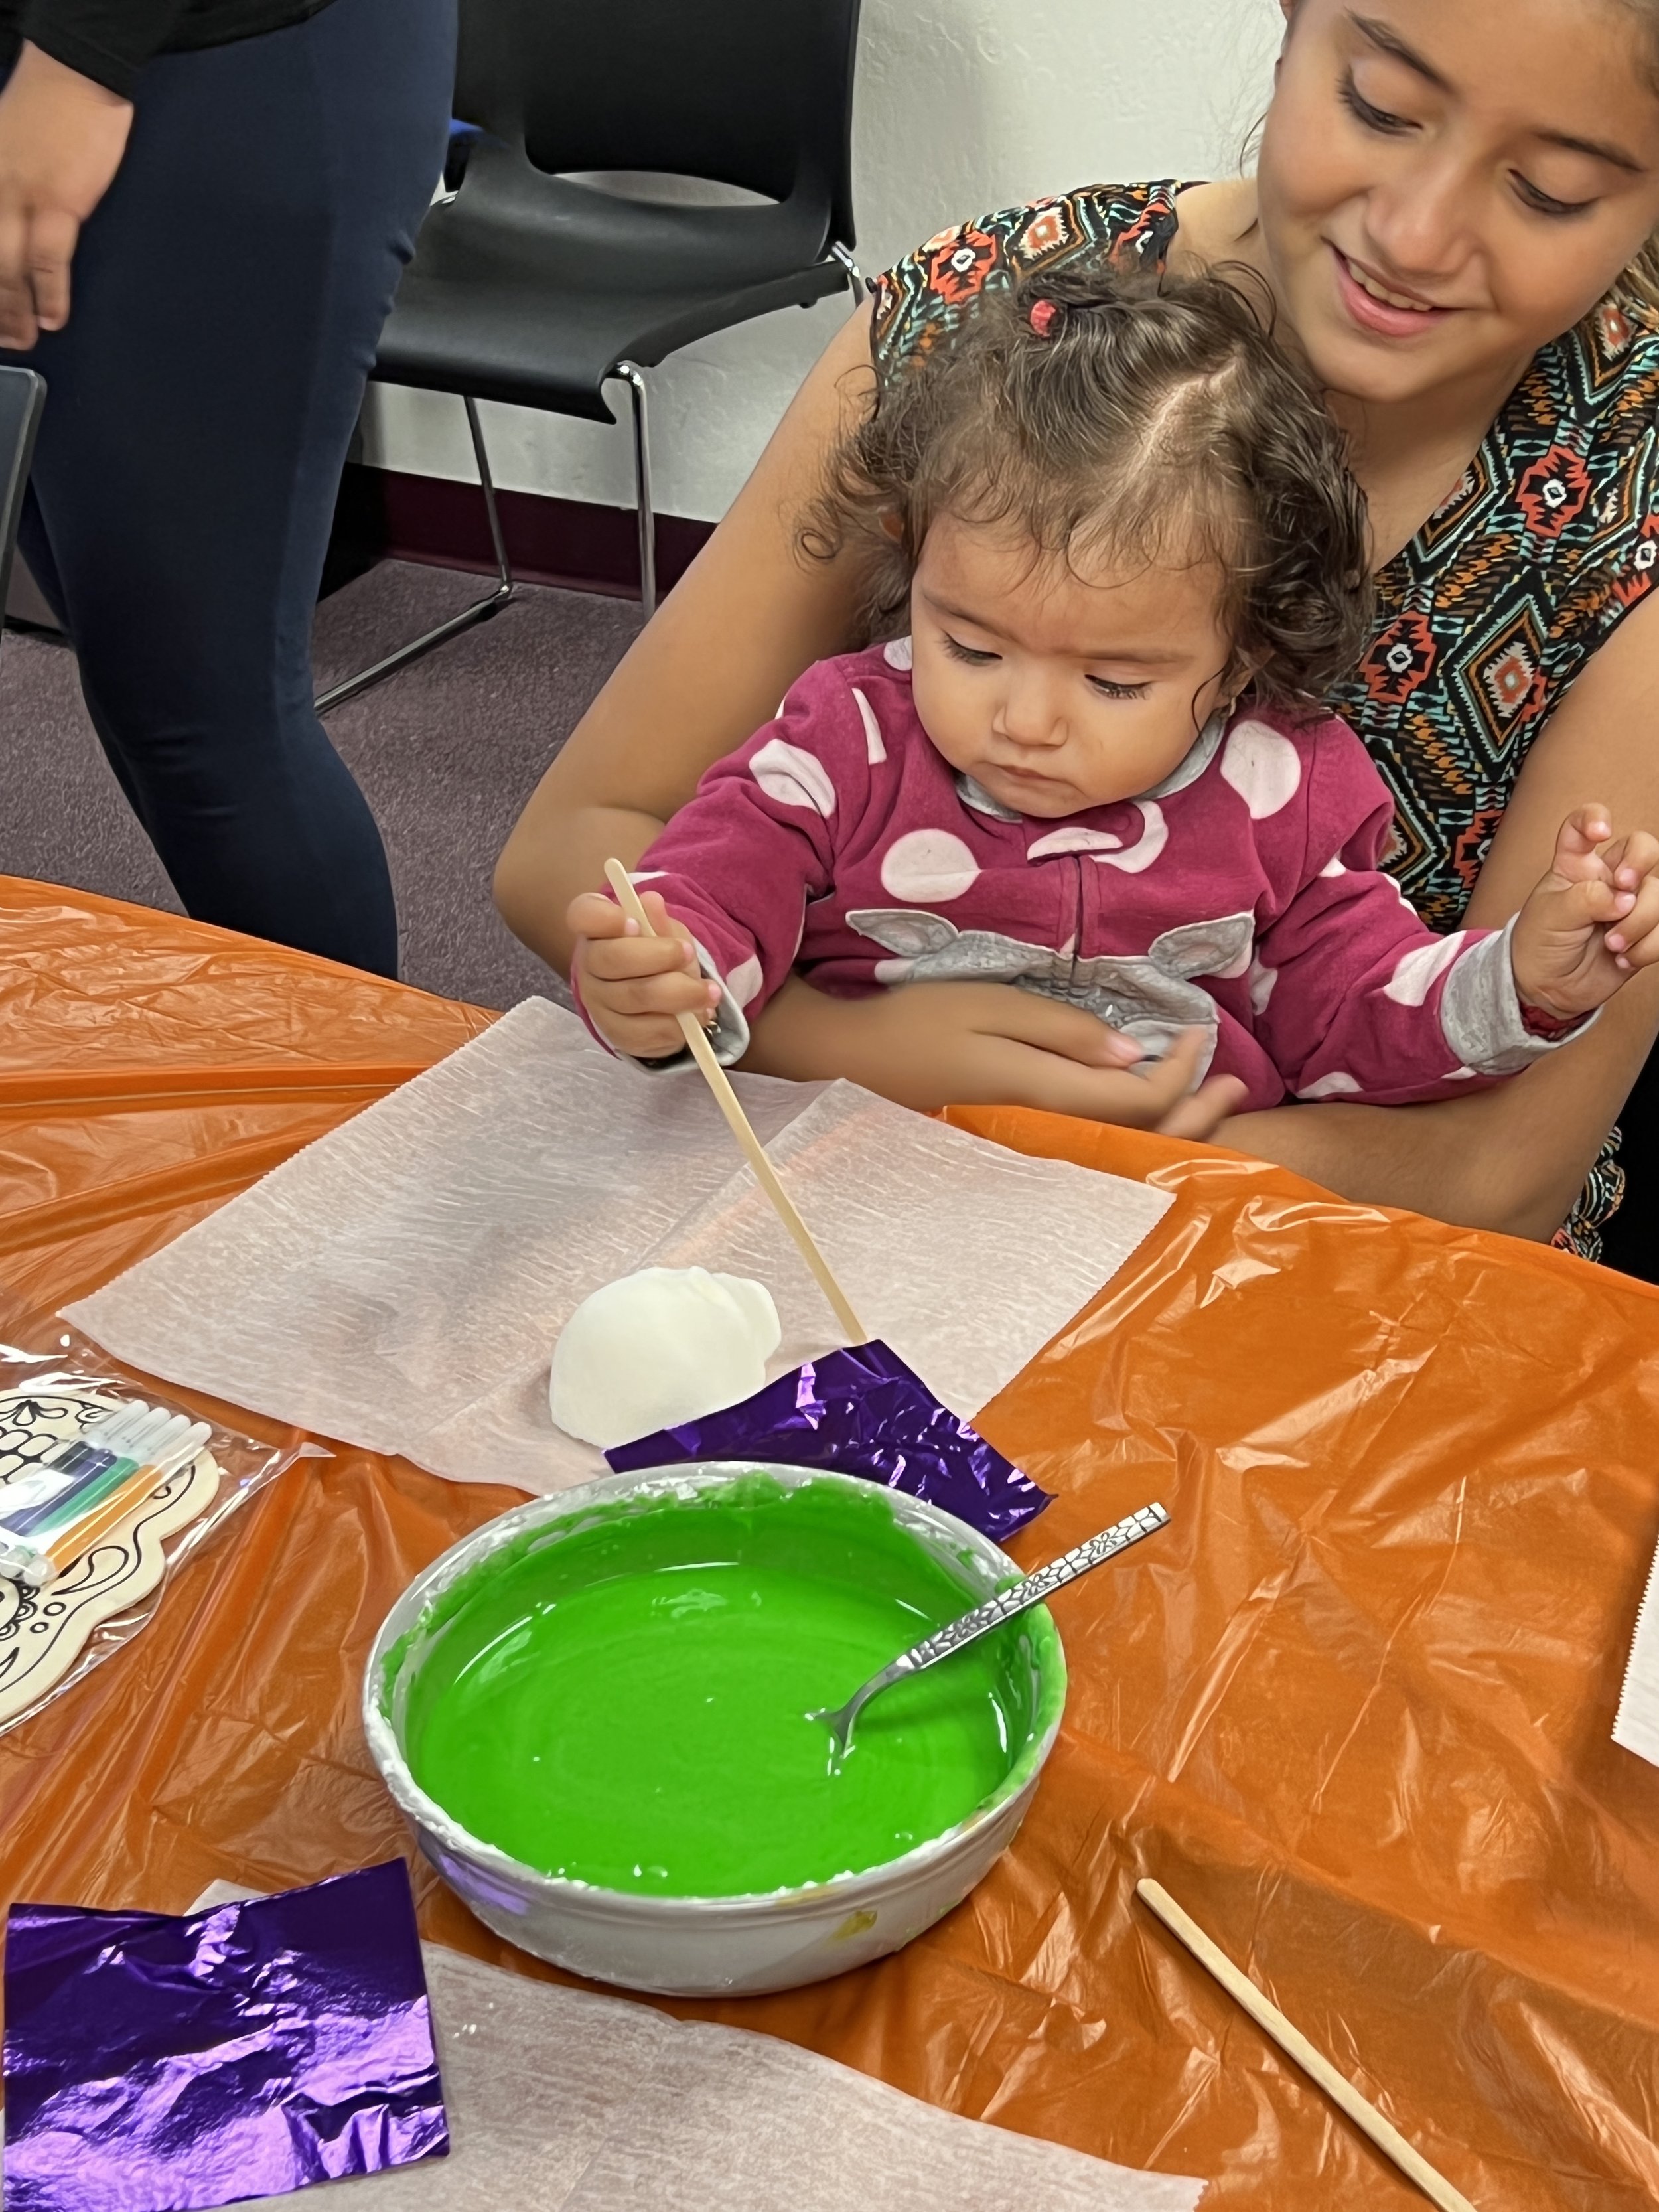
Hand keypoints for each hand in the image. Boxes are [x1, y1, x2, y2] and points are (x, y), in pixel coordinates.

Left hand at [0, 44, 132, 348]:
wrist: (76, 77)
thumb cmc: (46, 110)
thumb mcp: (3, 147)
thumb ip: (3, 188)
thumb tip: (9, 230)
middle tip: (3, 340)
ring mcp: (20, 196)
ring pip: (7, 267)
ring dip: (13, 310)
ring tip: (23, 339)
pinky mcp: (58, 202)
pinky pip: (48, 260)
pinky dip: (49, 294)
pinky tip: (53, 318)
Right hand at [567, 887, 718, 1057]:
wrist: (657, 994)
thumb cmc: (657, 952)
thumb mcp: (664, 932)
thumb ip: (658, 921)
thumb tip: (651, 901)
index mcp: (594, 928)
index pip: (585, 915)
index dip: (606, 918)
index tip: (633, 921)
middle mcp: (588, 964)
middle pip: (613, 959)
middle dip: (659, 956)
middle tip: (689, 954)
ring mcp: (598, 1001)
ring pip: (634, 998)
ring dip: (679, 995)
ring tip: (710, 992)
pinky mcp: (615, 1032)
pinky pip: (644, 1031)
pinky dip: (677, 1025)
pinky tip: (698, 1015)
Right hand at [744, 976, 1246, 1134]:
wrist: (845, 1067)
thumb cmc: (913, 1024)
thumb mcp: (989, 1007)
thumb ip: (1062, 1033)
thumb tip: (1133, 1057)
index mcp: (1040, 1097)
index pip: (1136, 1101)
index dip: (1179, 1073)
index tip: (1196, 1030)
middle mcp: (1043, 1139)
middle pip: (1139, 1143)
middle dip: (1194, 1115)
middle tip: (1234, 1082)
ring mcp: (1028, 1155)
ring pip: (1119, 1158)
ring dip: (1170, 1132)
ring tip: (1206, 1104)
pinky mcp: (1015, 1155)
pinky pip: (1091, 1157)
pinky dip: (1130, 1140)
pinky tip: (1143, 1122)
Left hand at [1509, 805, 1658, 1019]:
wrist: (1547, 989)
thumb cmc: (1539, 944)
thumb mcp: (1551, 916)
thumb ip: (1586, 899)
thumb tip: (1625, 898)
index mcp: (1575, 865)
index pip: (1583, 826)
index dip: (1595, 818)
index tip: (1600, 832)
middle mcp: (1607, 879)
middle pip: (1643, 847)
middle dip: (1640, 863)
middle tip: (1624, 888)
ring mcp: (1629, 904)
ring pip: (1658, 893)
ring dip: (1639, 921)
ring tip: (1612, 944)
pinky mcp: (1645, 932)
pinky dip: (1648, 947)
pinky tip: (1624, 959)